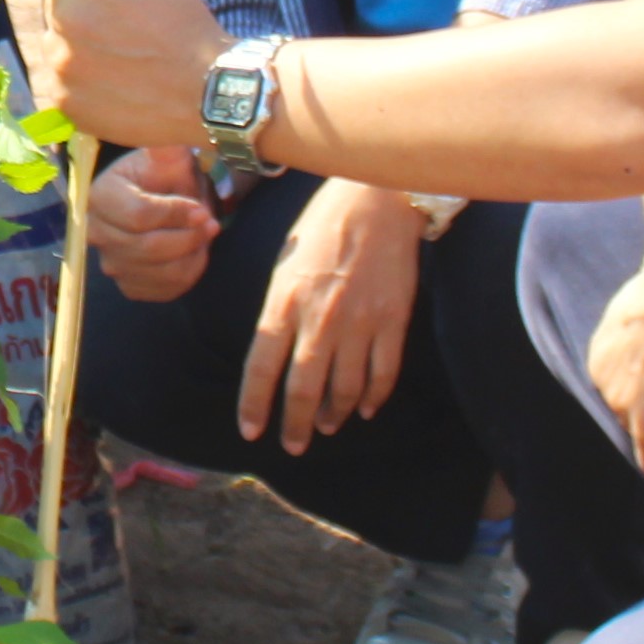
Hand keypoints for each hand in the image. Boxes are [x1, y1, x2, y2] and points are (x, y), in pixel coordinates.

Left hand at [52, 0, 223, 148]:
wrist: (205, 92)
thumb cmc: (184, 22)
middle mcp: (69, 12)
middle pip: (55, 0)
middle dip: (80, 8)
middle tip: (120, 27)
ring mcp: (63, 58)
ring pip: (54, 39)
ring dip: (76, 44)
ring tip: (119, 58)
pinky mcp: (62, 96)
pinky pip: (59, 79)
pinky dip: (80, 81)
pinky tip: (114, 83)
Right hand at [86, 144, 217, 303]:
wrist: (162, 199)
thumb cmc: (163, 176)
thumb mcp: (167, 157)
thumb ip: (167, 152)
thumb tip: (168, 149)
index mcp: (99, 196)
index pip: (138, 215)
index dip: (175, 214)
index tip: (202, 209)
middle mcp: (96, 233)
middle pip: (148, 248)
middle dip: (189, 237)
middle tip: (212, 224)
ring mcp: (112, 264)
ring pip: (162, 272)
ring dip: (192, 255)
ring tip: (204, 236)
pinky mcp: (130, 286)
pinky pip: (166, 289)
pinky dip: (189, 273)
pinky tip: (194, 253)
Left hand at [242, 179, 423, 453]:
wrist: (375, 199)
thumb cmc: (322, 226)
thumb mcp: (285, 264)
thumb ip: (279, 309)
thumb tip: (275, 350)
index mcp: (284, 302)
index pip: (260, 366)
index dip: (254, 404)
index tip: (251, 431)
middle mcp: (319, 319)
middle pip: (302, 389)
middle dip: (295, 425)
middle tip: (292, 444)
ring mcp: (358, 323)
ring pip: (344, 389)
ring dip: (333, 414)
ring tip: (326, 426)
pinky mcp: (391, 321)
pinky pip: (382, 374)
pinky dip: (373, 398)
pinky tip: (365, 409)